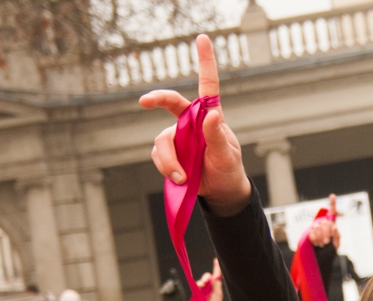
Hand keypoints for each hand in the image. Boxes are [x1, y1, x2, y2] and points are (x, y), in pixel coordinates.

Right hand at [141, 35, 249, 216]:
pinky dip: (167, 168)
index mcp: (209, 116)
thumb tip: (212, 114)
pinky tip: (180, 178)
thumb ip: (217, 135)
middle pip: (170, 102)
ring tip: (184, 176)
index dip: (205, 61)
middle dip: (156, 99)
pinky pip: (158, 156)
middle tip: (144, 101)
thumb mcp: (227, 155)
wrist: (219, 191)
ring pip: (162, 141)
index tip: (202, 38)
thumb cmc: (228, 168)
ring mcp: (177, 136)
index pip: (207, 85)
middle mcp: (190, 122)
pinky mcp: (168, 153)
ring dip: (169, 161)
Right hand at [197, 259, 224, 300]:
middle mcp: (209, 287)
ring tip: (201, 284)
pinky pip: (196, 287)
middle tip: (205, 281)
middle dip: (205, 277)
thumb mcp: (217, 295)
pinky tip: (198, 286)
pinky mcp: (197, 295)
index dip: (216, 268)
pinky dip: (197, 285)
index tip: (216, 260)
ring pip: (200, 281)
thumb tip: (215, 276)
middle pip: (206, 277)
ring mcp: (203, 291)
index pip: (216, 275)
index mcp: (216, 287)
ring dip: (201, 281)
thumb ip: (216, 285)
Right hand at [308, 194, 339, 247]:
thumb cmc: (331, 249)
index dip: (332, 204)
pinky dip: (315, 240)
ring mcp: (316, 227)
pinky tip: (317, 244)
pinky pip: (312, 233)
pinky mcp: (310, 232)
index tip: (332, 196)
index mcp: (332, 224)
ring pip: (317, 228)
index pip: (332, 212)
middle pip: (325, 223)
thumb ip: (337, 235)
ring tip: (323, 244)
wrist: (322, 256)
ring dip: (321, 237)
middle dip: (326, 232)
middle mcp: (324, 224)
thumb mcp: (337, 243)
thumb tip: (334, 228)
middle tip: (327, 241)